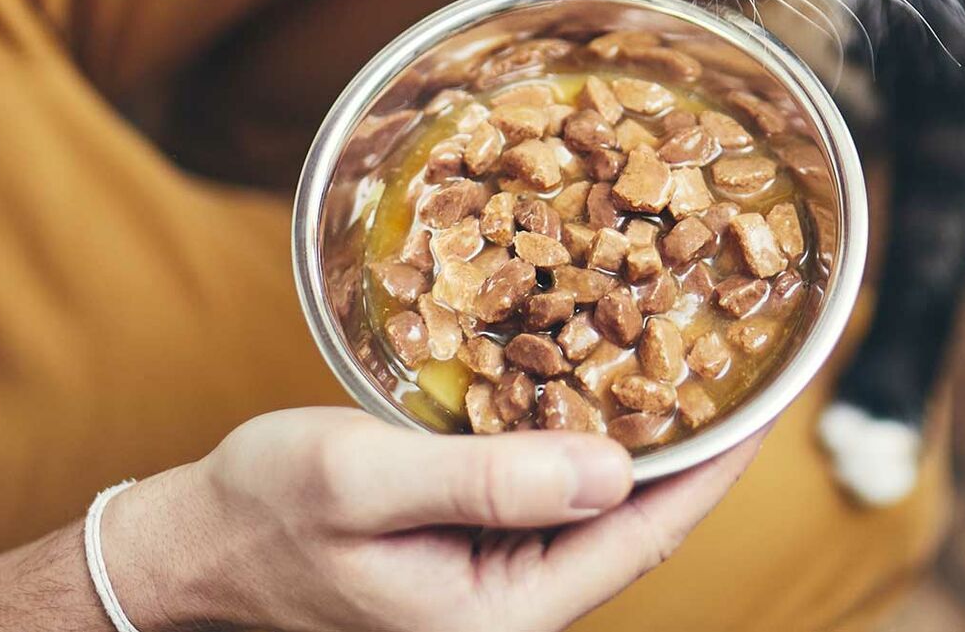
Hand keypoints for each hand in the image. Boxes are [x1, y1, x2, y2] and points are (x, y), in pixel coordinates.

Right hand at [100, 408, 765, 631]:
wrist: (195, 546)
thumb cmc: (264, 511)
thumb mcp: (362, 479)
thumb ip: (485, 480)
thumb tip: (611, 468)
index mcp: (498, 611)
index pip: (643, 536)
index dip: (715, 467)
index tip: (768, 401)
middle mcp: (512, 606)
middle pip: (638, 525)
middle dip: (697, 447)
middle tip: (745, 360)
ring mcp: (497, 581)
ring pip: (602, 506)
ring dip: (647, 437)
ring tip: (695, 359)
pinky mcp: (476, 549)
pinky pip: (557, 492)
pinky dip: (590, 436)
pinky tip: (602, 380)